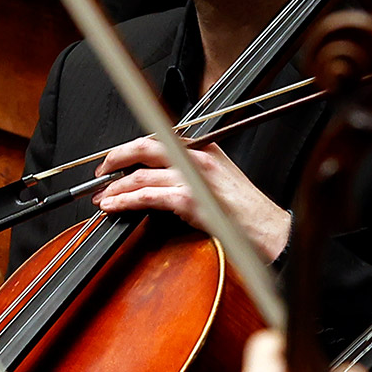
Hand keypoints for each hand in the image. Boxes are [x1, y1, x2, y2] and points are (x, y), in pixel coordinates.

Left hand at [94, 136, 291, 261]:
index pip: (159, 139)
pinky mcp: (191, 200)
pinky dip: (125, 200)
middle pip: (146, 147)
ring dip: (114, 187)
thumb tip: (157, 180)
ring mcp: (194, 177)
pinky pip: (148, 197)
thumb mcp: (219, 181)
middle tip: (100, 172)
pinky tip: (113, 206)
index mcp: (204, 148)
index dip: (131, 148)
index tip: (115, 159)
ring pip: (142, 175)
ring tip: (101, 197)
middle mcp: (198, 157)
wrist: (271, 232)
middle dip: (115, 158)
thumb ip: (191, 173)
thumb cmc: (247, 213)